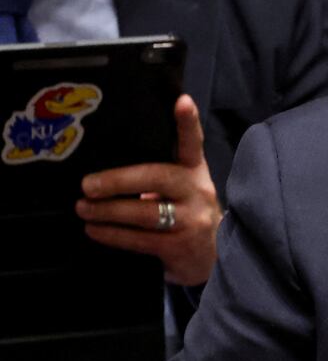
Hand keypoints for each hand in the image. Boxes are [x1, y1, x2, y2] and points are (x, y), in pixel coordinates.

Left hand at [75, 95, 221, 285]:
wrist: (211, 259)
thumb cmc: (186, 215)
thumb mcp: (181, 190)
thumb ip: (157, 177)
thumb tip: (103, 173)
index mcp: (195, 171)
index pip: (193, 143)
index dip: (188, 123)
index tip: (182, 101)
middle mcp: (197, 191)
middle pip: (157, 177)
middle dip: (118, 181)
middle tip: (87, 185)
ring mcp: (192, 220)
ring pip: (144, 211)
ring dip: (107, 211)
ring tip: (82, 208)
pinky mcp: (180, 246)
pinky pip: (140, 238)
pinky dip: (112, 235)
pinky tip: (94, 230)